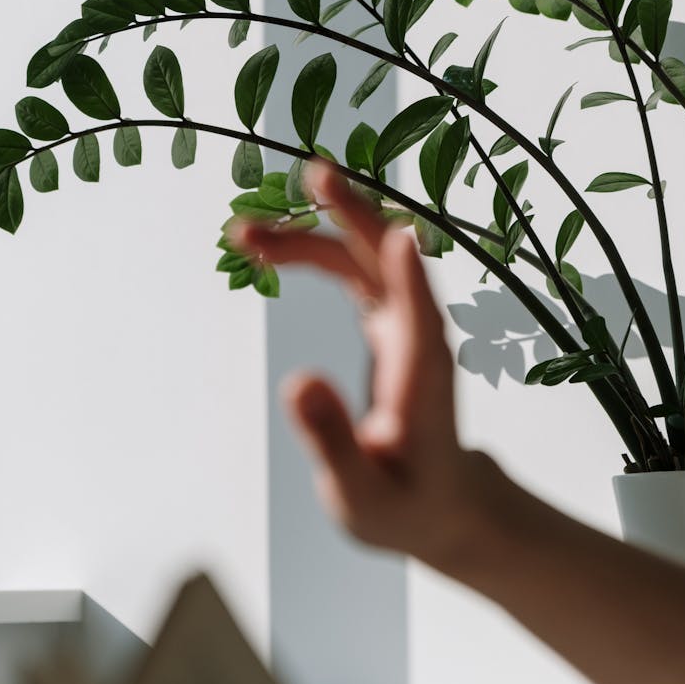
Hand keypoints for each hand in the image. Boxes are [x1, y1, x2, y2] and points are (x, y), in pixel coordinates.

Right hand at [230, 160, 500, 572]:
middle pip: (388, 263)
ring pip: (361, 259)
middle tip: (306, 178)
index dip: (410, 278)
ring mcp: (404, 325)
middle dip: (350, 219)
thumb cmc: (407, 505)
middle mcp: (418, 338)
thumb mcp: (362, 498)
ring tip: (243, 235)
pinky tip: (273, 249)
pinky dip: (313, 253)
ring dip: (310, 237)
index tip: (397, 235)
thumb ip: (332, 443)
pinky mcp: (387, 324)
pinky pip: (351, 272)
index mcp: (423, 380)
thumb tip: (295, 381)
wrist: (441, 501)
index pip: (422, 319)